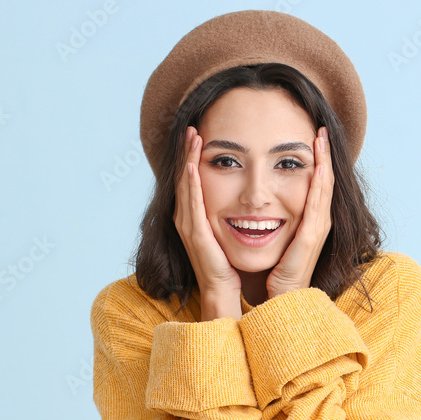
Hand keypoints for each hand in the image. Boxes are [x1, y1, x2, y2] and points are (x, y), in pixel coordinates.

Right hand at [173, 126, 241, 297]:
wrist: (221, 290)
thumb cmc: (226, 264)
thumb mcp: (222, 232)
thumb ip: (222, 215)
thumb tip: (237, 198)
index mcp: (192, 217)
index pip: (190, 181)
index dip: (191, 158)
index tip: (198, 136)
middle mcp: (185, 219)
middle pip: (183, 178)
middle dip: (186, 152)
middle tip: (192, 128)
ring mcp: (188, 226)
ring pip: (185, 185)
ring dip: (187, 159)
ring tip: (192, 137)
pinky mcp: (195, 234)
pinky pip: (192, 203)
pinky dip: (191, 183)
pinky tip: (192, 165)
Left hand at [266, 126, 333, 298]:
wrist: (282, 298)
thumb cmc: (277, 271)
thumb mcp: (280, 239)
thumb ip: (279, 221)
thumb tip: (265, 205)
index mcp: (311, 222)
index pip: (317, 184)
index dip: (318, 160)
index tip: (314, 138)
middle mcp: (319, 223)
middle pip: (326, 181)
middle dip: (325, 154)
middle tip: (322, 129)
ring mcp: (318, 230)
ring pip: (325, 188)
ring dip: (325, 161)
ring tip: (322, 138)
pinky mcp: (311, 238)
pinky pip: (317, 205)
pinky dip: (319, 184)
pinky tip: (317, 166)